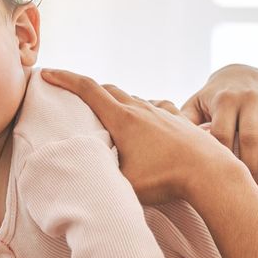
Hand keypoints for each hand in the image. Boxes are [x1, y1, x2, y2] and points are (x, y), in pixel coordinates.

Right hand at [41, 69, 239, 204]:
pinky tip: (145, 115)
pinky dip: (141, 107)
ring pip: (131, 97)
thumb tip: (81, 177)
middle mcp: (141, 108)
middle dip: (86, 89)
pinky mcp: (179, 119)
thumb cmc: (166, 179)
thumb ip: (101, 177)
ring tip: (106, 111)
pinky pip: (154, 106)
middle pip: (107, 90)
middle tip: (71, 93)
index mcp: (122, 119)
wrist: (210, 172)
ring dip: (114, 100)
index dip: (64, 79)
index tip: (47, 72)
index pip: (87, 89)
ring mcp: (161, 112)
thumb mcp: (124, 184)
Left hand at [181, 64, 257, 185]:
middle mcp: (249, 98)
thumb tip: (170, 146)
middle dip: (250, 166)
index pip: (221, 134)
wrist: (240, 70)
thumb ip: (183, 122)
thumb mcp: (195, 103)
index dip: (221, 159)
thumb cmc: (212, 98)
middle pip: (250, 137)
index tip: (220, 184)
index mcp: (224, 100)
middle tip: (250, 195)